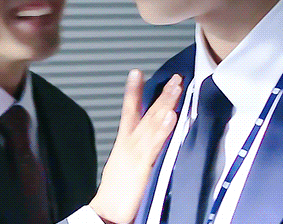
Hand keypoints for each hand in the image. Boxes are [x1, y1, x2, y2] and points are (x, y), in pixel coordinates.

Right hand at [89, 70, 181, 223]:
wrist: (106, 213)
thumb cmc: (118, 193)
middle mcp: (129, 144)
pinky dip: (163, 129)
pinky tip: (171, 117)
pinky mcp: (142, 166)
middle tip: (175, 77)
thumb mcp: (125, 165)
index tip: (137, 72)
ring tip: (176, 88)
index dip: (132, 91)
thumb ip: (138, 151)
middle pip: (146, 113)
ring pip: (152, 123)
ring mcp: (135, 153)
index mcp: (124, 143)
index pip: (129, 111)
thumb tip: (152, 140)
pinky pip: (155, 145)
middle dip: (161, 94)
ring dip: (166, 104)